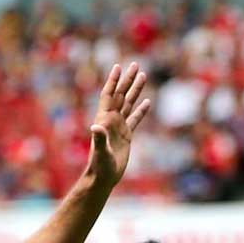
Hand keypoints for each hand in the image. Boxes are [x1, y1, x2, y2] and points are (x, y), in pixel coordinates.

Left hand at [85, 62, 151, 186]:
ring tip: (143, 75)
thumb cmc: (100, 166)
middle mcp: (111, 121)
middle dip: (128, 80)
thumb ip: (99, 139)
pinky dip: (141, 110)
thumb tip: (95, 128)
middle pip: (120, 95)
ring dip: (135, 90)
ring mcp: (119, 127)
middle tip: (136, 64)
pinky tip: (147, 102)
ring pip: (129, 104)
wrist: (103, 178)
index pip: (108, 95)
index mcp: (104, 120)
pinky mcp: (127, 136)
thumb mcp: (100, 152)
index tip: (118, 66)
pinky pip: (135, 119)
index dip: (113, 81)